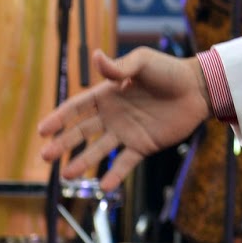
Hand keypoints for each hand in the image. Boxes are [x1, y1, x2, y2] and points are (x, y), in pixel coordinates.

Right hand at [37, 48, 211, 193]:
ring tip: (67, 174)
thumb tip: (95, 56)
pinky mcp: (143, 145)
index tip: (43, 130)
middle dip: (63, 144)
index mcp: (108, 94)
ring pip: (99, 150)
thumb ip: (120, 66)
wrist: (199, 88)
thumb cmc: (169, 71)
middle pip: (82, 131)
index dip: (59, 118)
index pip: (77, 107)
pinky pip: (125, 162)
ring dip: (83, 162)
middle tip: (45, 156)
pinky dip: (115, 174)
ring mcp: (127, 132)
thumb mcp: (143, 62)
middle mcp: (113, 115)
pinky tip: (104, 186)